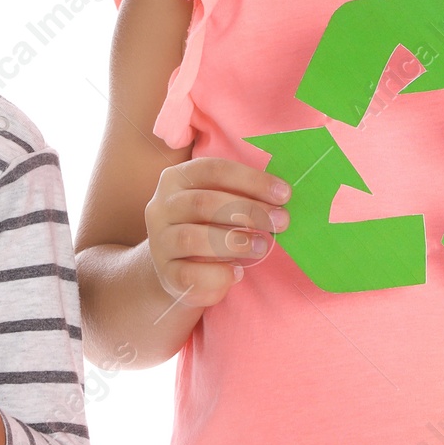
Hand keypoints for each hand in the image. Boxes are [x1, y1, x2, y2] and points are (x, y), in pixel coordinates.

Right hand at [145, 157, 291, 309]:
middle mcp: (162, 206)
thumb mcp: (219, 203)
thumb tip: (281, 194)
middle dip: (249, 211)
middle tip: (281, 221)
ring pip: (193, 238)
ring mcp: (160, 241)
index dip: (251, 180)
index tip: (284, 194)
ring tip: (262, 246)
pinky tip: (238, 273)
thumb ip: (241, 194)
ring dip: (234, 242)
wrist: (176, 266)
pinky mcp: (165, 273)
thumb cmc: (206, 226)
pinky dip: (219, 274)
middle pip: (204, 203)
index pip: (213, 170)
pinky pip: (189, 274)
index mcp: (176, 179)